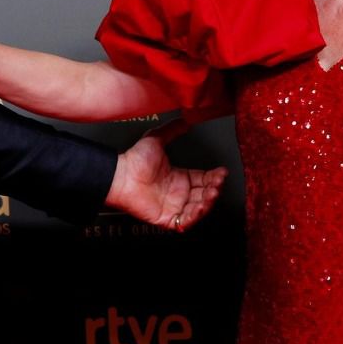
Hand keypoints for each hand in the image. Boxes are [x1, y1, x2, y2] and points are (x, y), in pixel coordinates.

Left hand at [107, 120, 226, 231]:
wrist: (120, 175)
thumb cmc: (134, 160)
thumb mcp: (156, 139)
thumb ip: (171, 130)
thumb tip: (184, 121)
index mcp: (179, 177)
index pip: (203, 179)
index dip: (214, 176)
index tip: (221, 171)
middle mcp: (178, 192)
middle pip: (204, 194)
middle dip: (214, 189)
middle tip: (218, 182)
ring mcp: (173, 206)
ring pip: (198, 209)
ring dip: (208, 202)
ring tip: (211, 193)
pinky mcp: (167, 218)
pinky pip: (185, 222)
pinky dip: (194, 216)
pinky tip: (199, 206)